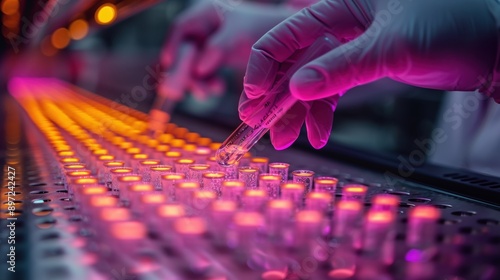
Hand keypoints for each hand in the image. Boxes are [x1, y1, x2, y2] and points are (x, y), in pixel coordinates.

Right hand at [160, 0, 295, 99]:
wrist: (286, 45)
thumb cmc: (264, 32)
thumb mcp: (241, 37)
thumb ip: (219, 49)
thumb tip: (198, 68)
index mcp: (207, 13)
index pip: (181, 28)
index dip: (172, 47)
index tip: (168, 65)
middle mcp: (203, 28)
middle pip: (181, 50)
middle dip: (182, 71)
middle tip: (179, 91)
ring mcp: (207, 45)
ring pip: (189, 66)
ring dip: (195, 82)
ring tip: (208, 92)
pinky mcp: (213, 61)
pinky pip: (201, 75)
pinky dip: (205, 84)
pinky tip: (215, 90)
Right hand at [242, 0, 498, 148]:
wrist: (489, 47)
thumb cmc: (451, 28)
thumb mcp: (392, 47)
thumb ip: (342, 67)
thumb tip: (295, 89)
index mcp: (339, 6)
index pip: (285, 34)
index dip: (262, 67)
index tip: (252, 99)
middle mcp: (338, 25)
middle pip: (291, 62)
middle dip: (273, 95)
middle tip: (257, 125)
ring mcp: (349, 48)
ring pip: (309, 81)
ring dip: (295, 112)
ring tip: (284, 141)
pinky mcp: (362, 67)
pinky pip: (331, 91)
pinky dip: (322, 114)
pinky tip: (319, 135)